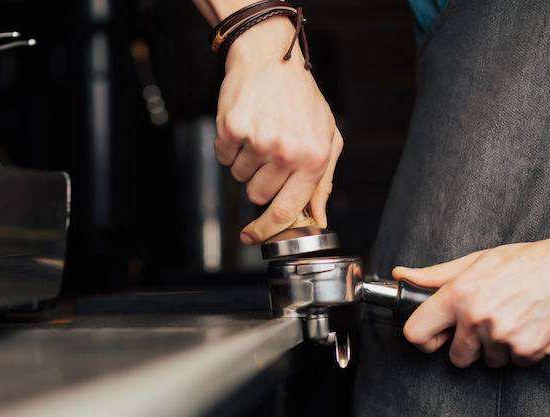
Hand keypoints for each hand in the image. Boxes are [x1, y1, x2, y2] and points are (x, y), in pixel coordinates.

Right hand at [214, 16, 342, 244]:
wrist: (271, 58)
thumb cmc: (301, 98)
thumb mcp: (327, 136)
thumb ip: (323, 180)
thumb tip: (316, 216)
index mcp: (314, 158)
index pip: (287, 209)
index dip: (267, 229)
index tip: (253, 236)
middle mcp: (287, 152)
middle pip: (257, 194)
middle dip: (259, 180)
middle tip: (268, 152)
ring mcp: (258, 140)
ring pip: (238, 176)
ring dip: (245, 160)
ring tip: (259, 132)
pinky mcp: (233, 129)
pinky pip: (222, 156)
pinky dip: (229, 146)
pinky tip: (245, 125)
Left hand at [392, 236, 549, 367]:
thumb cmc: (520, 263)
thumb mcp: (473, 262)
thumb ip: (434, 275)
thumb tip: (402, 276)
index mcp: (457, 295)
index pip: (416, 333)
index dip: (422, 337)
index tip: (432, 334)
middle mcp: (476, 318)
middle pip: (455, 357)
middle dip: (464, 345)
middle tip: (477, 324)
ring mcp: (502, 337)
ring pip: (486, 360)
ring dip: (492, 347)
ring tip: (504, 319)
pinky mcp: (527, 350)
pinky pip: (512, 362)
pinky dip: (516, 349)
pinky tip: (521, 326)